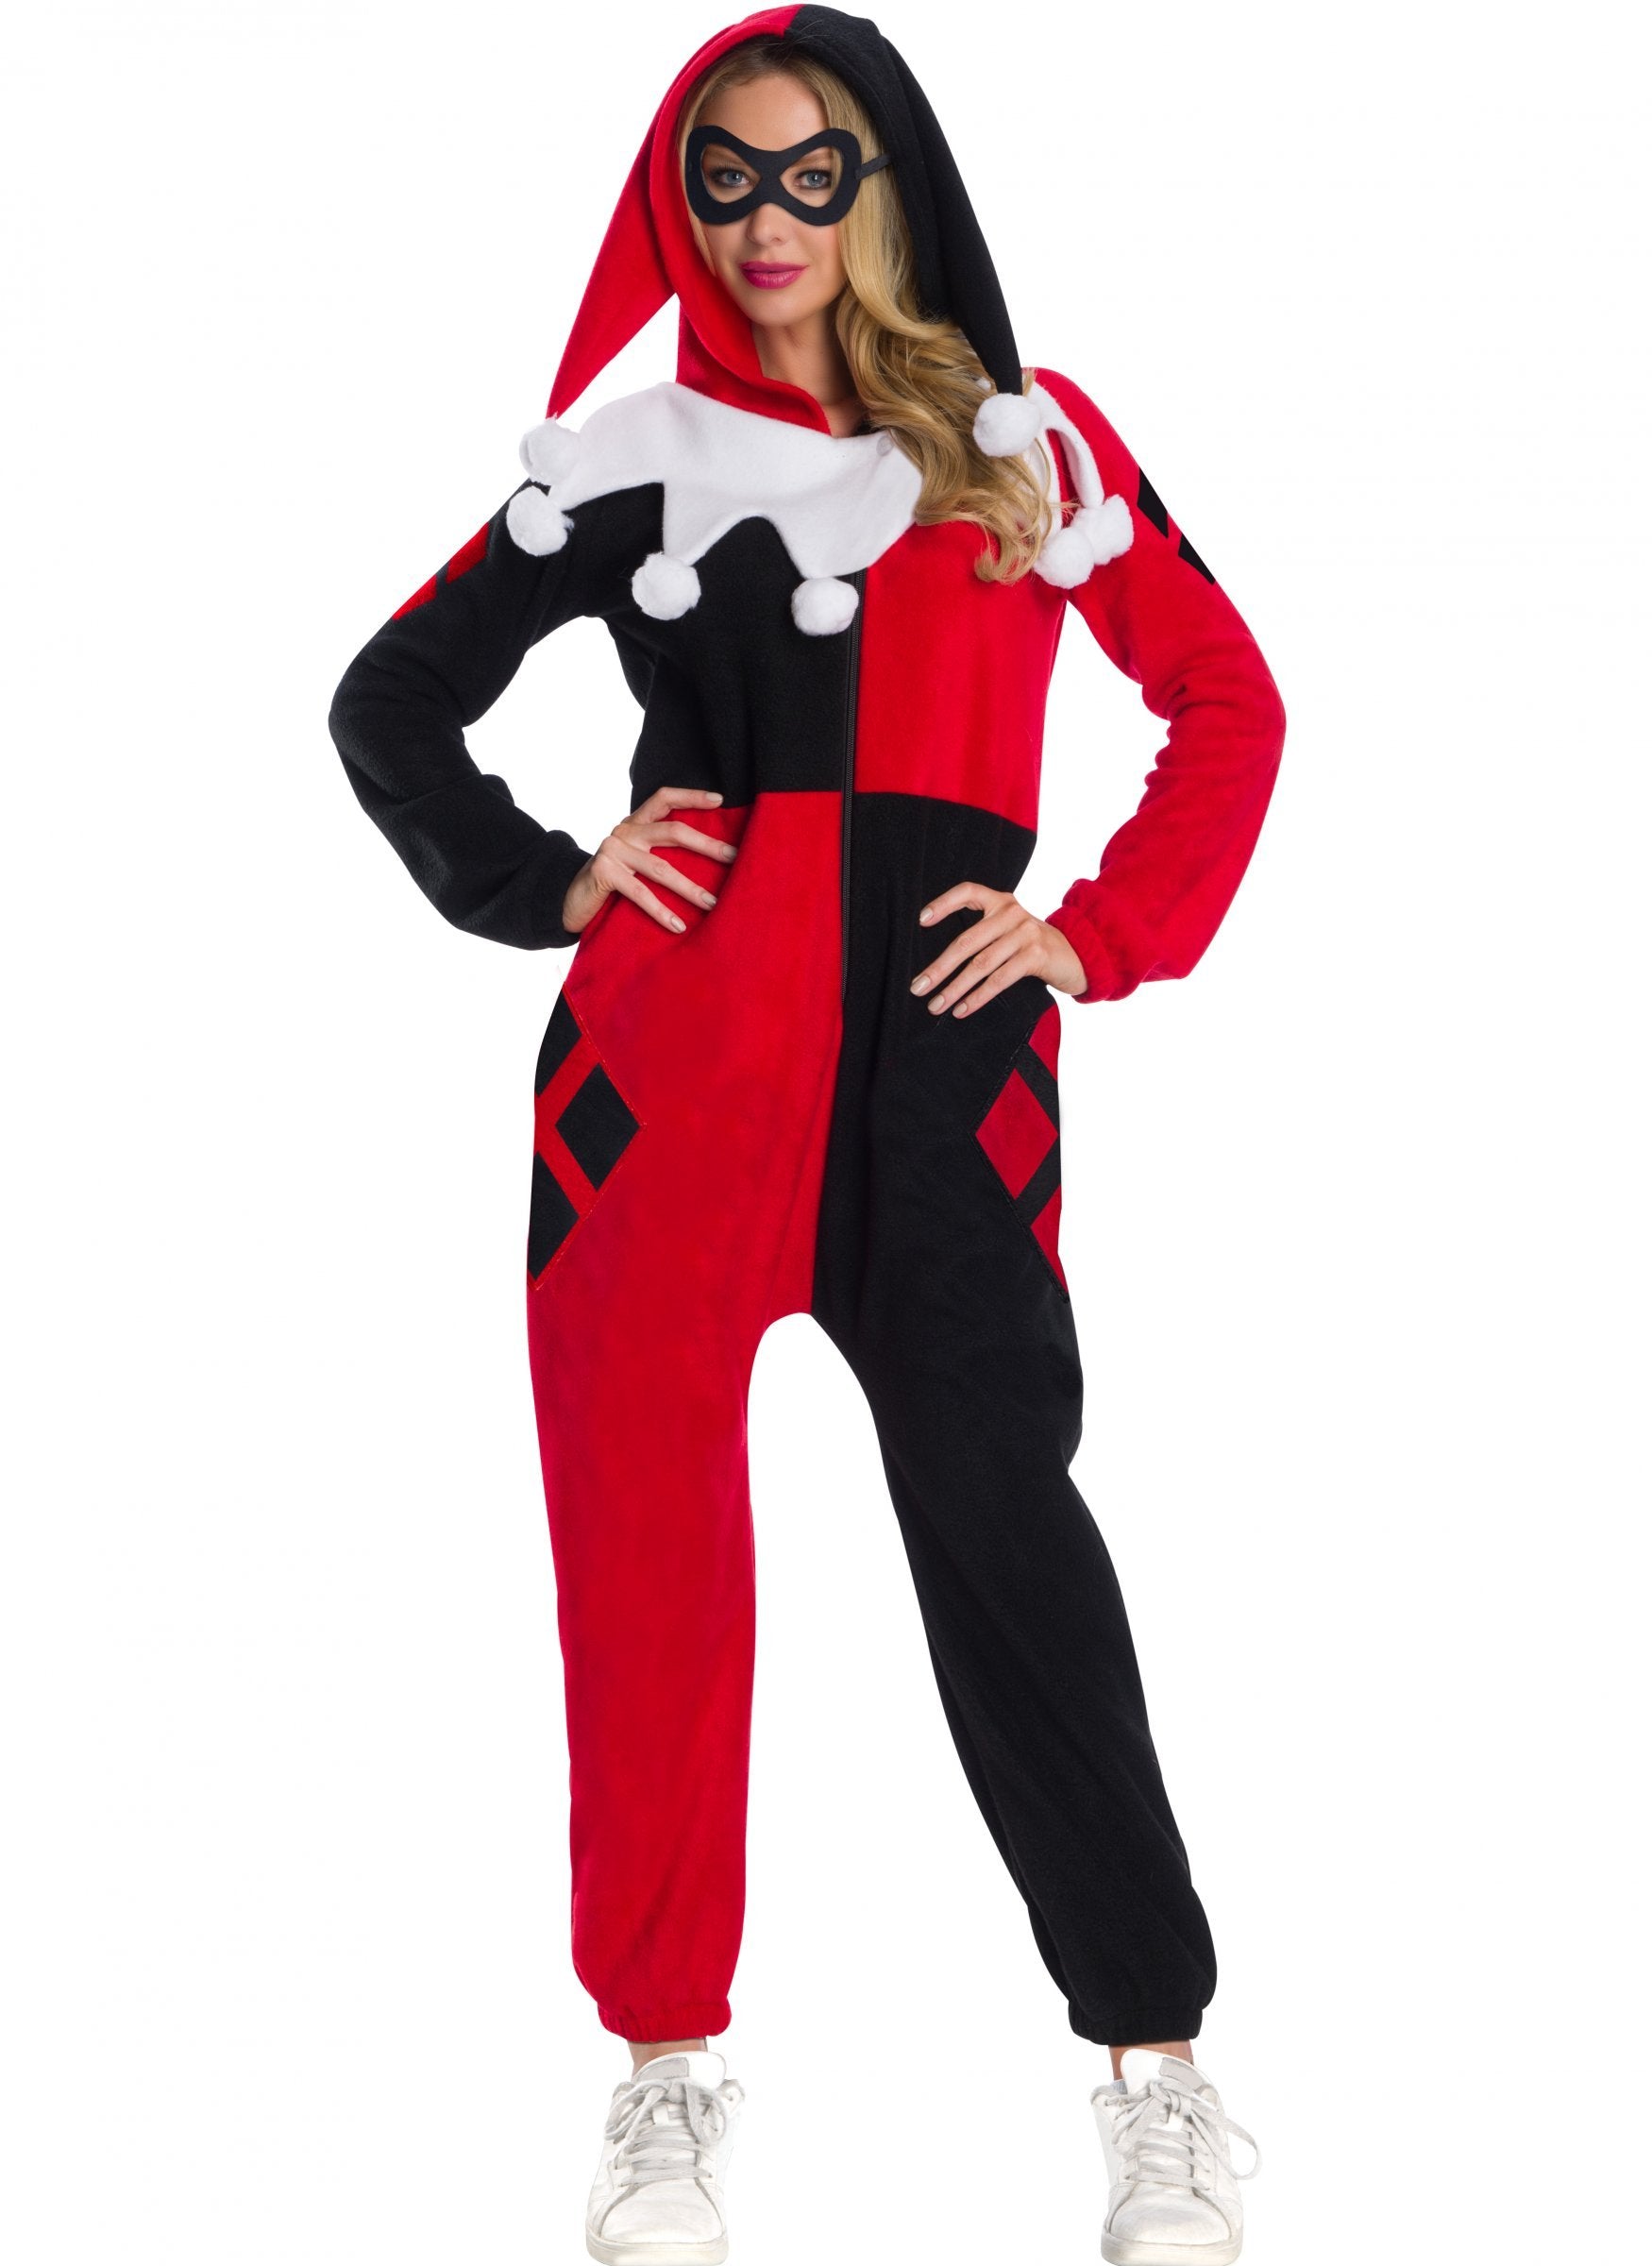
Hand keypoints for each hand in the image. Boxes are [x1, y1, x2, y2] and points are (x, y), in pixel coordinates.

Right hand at [561, 785, 737, 935]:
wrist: (567, 901)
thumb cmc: (610, 884)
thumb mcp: (634, 861)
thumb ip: (658, 852)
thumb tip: (709, 860)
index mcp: (634, 824)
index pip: (663, 799)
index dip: (691, 796)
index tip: (719, 800)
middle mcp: (624, 831)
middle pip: (672, 831)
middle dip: (707, 845)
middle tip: (734, 858)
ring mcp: (612, 850)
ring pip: (660, 867)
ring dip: (690, 888)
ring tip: (713, 903)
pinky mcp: (604, 873)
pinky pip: (640, 893)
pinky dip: (661, 911)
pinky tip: (678, 925)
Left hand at [909, 882, 1088, 1015]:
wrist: (1079, 955)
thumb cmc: (1034, 946)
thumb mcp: (1010, 930)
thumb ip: (985, 932)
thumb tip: (941, 961)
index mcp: (1001, 902)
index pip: (968, 892)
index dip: (943, 904)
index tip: (921, 921)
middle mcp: (1011, 913)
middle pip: (966, 940)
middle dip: (939, 967)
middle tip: (917, 987)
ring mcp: (1025, 933)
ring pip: (980, 964)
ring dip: (954, 988)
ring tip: (935, 1005)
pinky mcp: (1036, 955)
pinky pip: (999, 979)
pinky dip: (978, 997)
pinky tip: (962, 1009)